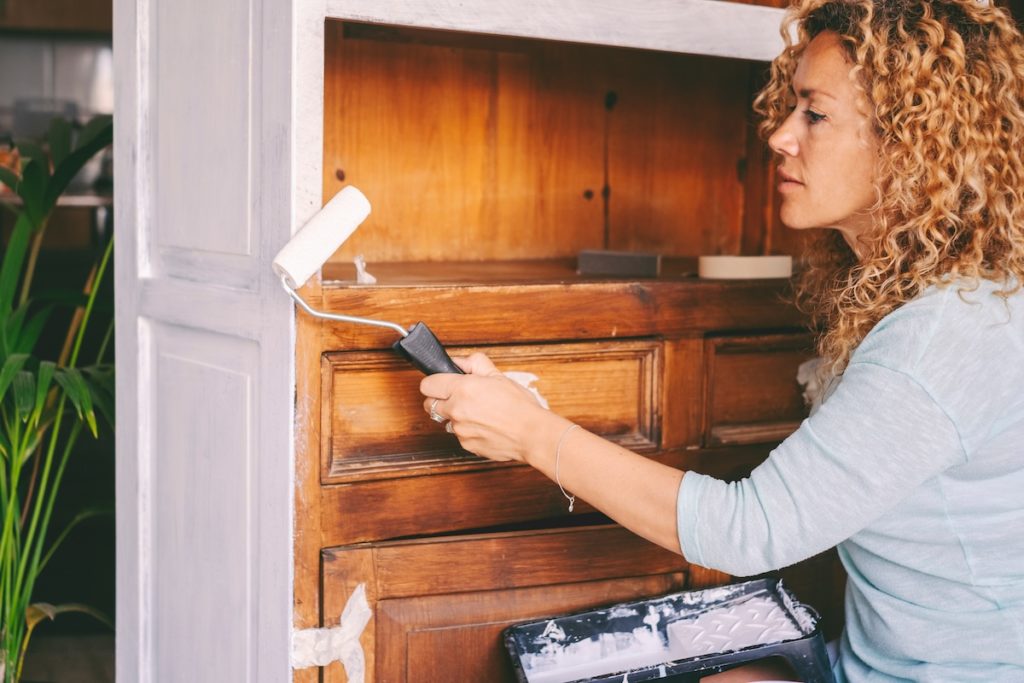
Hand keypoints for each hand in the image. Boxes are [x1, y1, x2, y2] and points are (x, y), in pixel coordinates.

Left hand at [420, 352, 558, 462]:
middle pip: (429, 405)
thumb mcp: (499, 376)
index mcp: (462, 389)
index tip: (441, 383)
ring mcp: (459, 430)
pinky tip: (485, 426)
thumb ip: (474, 364)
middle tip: (457, 398)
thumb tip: (458, 362)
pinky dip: (468, 431)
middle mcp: (456, 410)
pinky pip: (459, 436)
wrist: (532, 434)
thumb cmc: (520, 406)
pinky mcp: (466, 445)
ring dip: (455, 417)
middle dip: (440, 400)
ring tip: (478, 414)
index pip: (427, 385)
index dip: (435, 383)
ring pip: (445, 421)